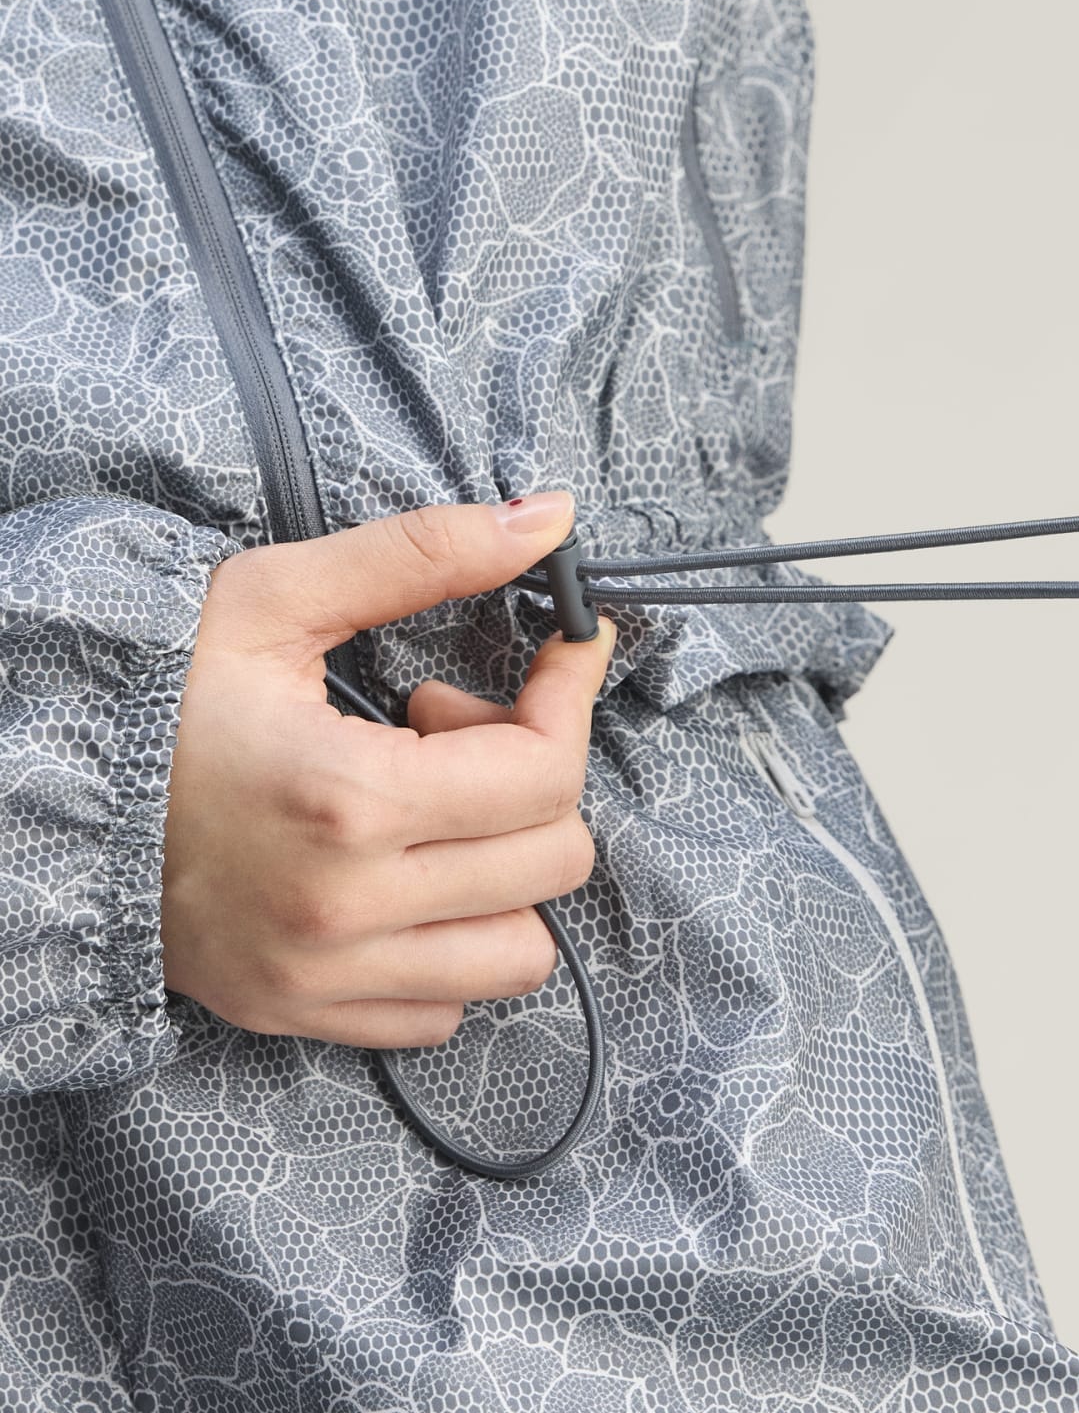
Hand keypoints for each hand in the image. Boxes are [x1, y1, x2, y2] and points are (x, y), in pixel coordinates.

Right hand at [163, 493, 614, 1047]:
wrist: (36, 792)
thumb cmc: (155, 693)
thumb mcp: (276, 598)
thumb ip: (424, 553)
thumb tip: (550, 518)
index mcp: (347, 802)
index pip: (548, 773)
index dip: (570, 698)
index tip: (563, 651)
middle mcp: (346, 909)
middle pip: (553, 858)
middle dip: (533, 772)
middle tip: (448, 723)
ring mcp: (325, 978)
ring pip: (520, 950)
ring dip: (508, 866)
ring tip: (430, 804)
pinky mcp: (302, 1015)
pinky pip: (448, 1006)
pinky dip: (457, 937)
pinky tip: (404, 868)